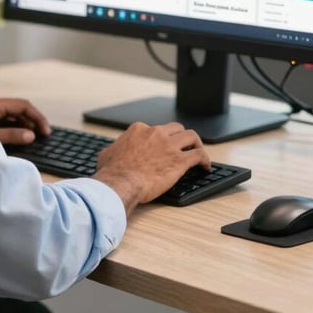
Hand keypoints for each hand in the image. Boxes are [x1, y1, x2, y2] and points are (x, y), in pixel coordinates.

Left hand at [0, 95, 50, 144]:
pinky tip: (17, 138)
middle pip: (17, 109)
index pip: (23, 105)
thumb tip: (30, 135)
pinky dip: (11, 127)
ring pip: (9, 114)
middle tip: (42, 137)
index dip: (37, 118)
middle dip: (31, 121)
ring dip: (22, 125)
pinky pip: (1, 120)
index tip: (46, 132)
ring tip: (32, 139)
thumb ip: (12, 136)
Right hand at [93, 121, 209, 214]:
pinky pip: (198, 155)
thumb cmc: (112, 172)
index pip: (155, 129)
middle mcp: (156, 133)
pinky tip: (205, 167)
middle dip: (181, 137)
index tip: (162, 148)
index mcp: (139, 130)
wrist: (121, 183)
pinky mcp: (179, 161)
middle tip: (183, 146)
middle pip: (176, 129)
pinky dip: (205, 159)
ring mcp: (169, 146)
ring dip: (196, 144)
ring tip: (199, 153)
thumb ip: (114, 149)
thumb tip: (111, 152)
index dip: (160, 139)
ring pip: (191, 137)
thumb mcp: (107, 154)